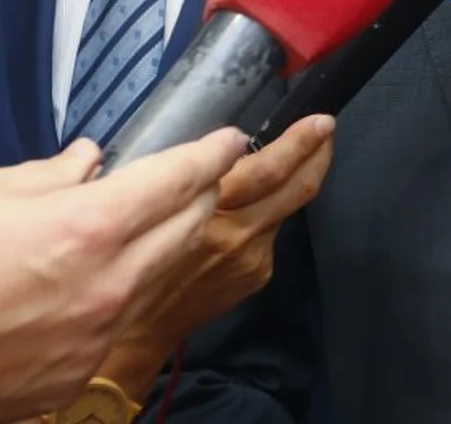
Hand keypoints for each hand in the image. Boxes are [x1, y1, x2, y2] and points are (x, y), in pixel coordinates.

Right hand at [0, 129, 245, 423]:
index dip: (211, 155)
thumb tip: (87, 162)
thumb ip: (48, 175)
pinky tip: (94, 284)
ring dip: (162, 246)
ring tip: (145, 226)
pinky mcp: (77, 371)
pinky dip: (117, 295)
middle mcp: (107, 283)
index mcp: (87, 228)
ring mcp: (97, 333)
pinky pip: (118, 322)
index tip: (228, 142)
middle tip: (198, 177)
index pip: (178, 180)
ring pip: (158, 277)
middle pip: (187, 228)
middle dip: (200, 196)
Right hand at [96, 115, 335, 399]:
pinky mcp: (257, 273)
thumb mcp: (136, 205)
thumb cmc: (125, 257)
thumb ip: (178, 176)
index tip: (312, 119)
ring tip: (309, 152)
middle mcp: (236, 231)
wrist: (138, 330)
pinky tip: (261, 203)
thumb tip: (215, 147)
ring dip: (300, 177)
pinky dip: (268, 212)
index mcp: (205, 210)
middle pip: (291, 185)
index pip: (265, 167)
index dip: (294, 142)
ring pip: (285, 207)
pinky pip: (269, 233)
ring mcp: (251, 255)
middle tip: (326, 126)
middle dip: (315, 151)